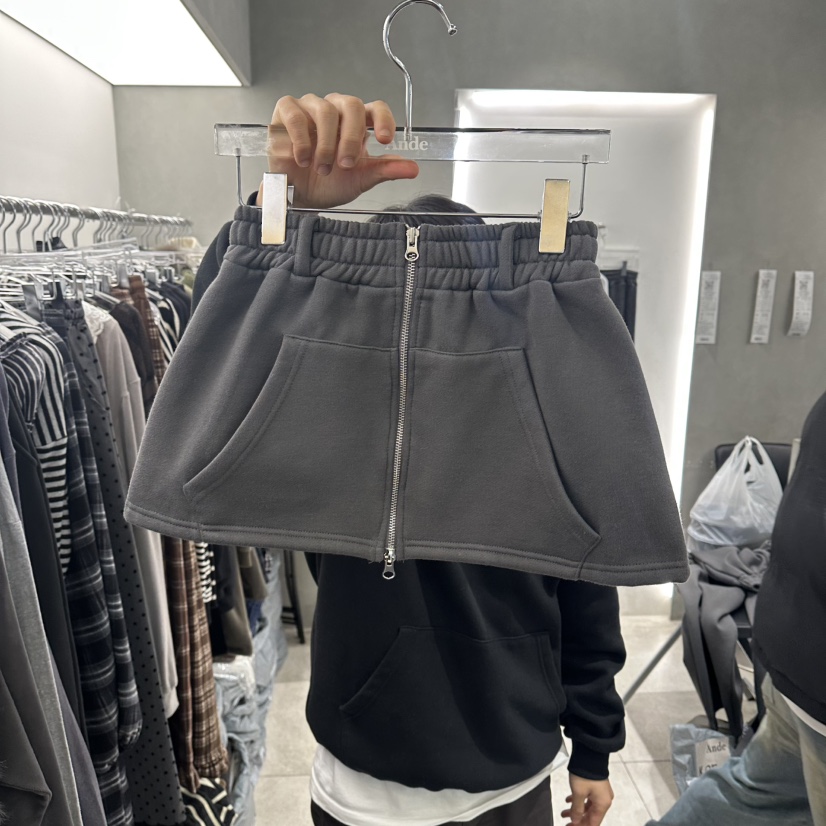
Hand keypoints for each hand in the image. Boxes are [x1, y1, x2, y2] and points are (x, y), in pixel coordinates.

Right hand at [256, 93, 419, 209]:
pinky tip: (303, 158)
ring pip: (325, 110)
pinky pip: (295, 114)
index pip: (375, 108)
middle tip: (346, 164)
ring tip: (322, 168)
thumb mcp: (361, 179)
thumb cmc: (329, 184)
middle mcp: (336, 109)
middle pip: (352, 105)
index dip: (383, 119)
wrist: (301, 197)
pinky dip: (301, 138)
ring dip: (326, 144)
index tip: (385, 139)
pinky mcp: (287, 112)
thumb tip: (412, 169)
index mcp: (357, 122)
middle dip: (351, 137)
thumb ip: (385, 170)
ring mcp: (311, 108)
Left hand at [561, 775, 613, 825]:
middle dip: (578, 820)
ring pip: (588, 807)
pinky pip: (587, 798)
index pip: (593, 823)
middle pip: (591, 816)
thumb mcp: (578, 793)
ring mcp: (601, 792)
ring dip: (576, 810)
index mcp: (602, 804)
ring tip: (564, 813)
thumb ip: (576, 809)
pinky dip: (578, 801)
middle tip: (566, 823)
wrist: (590, 754)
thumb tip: (575, 821)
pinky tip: (568, 800)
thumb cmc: (585, 775)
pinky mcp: (596, 785)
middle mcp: (604, 800)